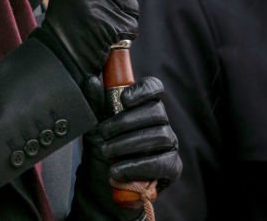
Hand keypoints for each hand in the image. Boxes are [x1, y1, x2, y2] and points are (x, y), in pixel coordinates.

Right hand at [36, 0, 138, 88]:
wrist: (59, 53)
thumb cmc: (66, 19)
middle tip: (109, 6)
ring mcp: (99, 2)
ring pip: (133, 3)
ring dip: (125, 15)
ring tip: (104, 22)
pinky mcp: (111, 23)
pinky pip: (132, 24)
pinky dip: (125, 32)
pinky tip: (108, 35)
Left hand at [70, 77, 182, 220]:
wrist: (102, 185)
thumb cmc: (103, 149)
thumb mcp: (94, 125)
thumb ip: (96, 103)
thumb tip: (93, 80)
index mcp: (144, 107)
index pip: (154, 88)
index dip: (143, 90)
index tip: (123, 98)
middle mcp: (161, 123)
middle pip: (156, 111)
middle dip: (126, 122)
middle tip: (103, 133)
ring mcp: (169, 144)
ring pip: (159, 135)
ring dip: (128, 144)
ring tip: (107, 152)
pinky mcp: (172, 167)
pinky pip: (162, 162)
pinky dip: (138, 165)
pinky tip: (119, 169)